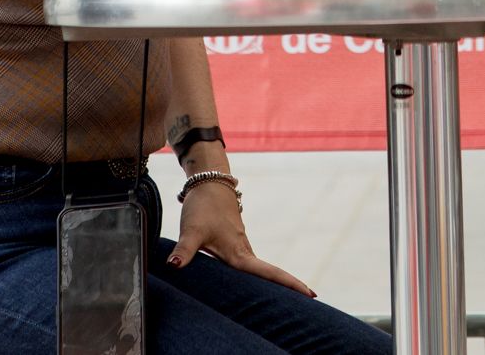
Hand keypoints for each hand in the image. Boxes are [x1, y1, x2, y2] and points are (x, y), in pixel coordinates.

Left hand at [169, 177, 314, 297]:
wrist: (208, 181)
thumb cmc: (203, 205)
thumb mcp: (192, 230)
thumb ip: (184, 251)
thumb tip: (173, 267)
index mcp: (239, 253)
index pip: (270, 272)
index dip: (290, 284)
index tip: (311, 294)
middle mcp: (244, 251)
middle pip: (271, 274)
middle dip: (289, 288)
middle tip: (310, 302)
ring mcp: (240, 246)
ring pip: (260, 269)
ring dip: (273, 282)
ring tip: (287, 300)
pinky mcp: (233, 242)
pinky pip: (249, 264)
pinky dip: (256, 275)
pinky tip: (252, 284)